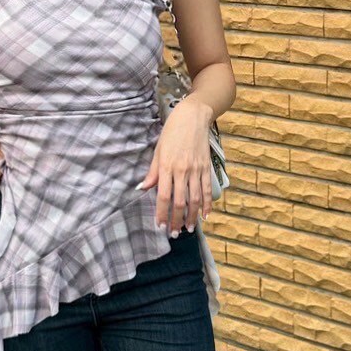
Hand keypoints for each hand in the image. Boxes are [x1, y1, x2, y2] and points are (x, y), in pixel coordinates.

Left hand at [136, 95, 213, 235]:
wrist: (193, 116)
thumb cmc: (172, 131)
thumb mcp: (158, 150)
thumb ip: (153, 172)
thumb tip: (143, 188)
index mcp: (167, 166)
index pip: (163, 196)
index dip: (161, 213)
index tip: (159, 225)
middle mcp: (182, 170)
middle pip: (180, 202)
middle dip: (177, 220)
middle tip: (174, 234)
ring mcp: (196, 169)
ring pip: (195, 199)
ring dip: (192, 217)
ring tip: (188, 229)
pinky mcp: (206, 167)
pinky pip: (207, 190)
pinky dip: (206, 205)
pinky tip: (204, 216)